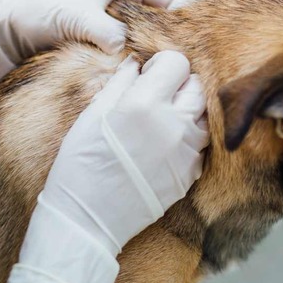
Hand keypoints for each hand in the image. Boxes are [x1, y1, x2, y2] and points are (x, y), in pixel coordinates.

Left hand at [0, 0, 187, 109]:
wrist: (8, 26)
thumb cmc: (40, 9)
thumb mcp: (76, 16)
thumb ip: (105, 31)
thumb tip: (125, 49)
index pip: (174, 0)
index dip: (186, 25)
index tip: (192, 53)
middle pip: (166, 24)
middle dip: (172, 47)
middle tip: (182, 76)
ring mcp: (119, 22)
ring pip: (149, 43)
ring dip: (152, 61)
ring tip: (163, 85)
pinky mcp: (107, 42)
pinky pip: (130, 55)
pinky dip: (135, 68)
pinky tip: (140, 87)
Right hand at [0, 51, 208, 282]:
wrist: (87, 219)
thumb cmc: (80, 165)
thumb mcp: (91, 117)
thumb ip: (119, 85)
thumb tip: (135, 66)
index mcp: (143, 104)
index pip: (176, 63)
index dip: (162, 65)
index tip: (150, 73)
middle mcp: (172, 125)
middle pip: (195, 87)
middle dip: (178, 85)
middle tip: (156, 96)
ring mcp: (185, 152)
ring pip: (202, 116)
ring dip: (186, 112)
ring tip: (161, 122)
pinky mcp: (189, 175)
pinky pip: (199, 146)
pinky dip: (186, 140)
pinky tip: (162, 147)